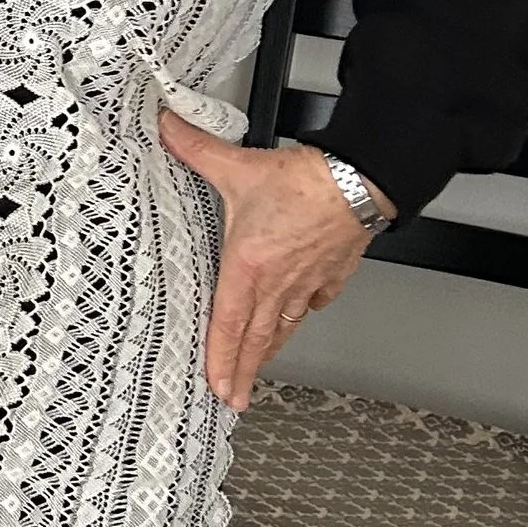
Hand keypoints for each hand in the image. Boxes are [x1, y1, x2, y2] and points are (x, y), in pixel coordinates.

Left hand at [158, 114, 386, 412]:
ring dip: (269, 351)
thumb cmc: (307, 182)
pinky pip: (315, 302)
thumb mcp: (239, 166)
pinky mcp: (332, 273)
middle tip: (234, 396)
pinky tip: (300, 318)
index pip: (228, 323)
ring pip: (284, 326)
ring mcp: (307, 282)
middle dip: (242, 371)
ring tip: (259, 370)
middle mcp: (278, 282)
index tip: (217, 385)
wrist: (360, 180)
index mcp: (249, 265)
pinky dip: (303, 315)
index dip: (221, 358)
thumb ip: (197, 149)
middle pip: (256, 338)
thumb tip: (167, 129)